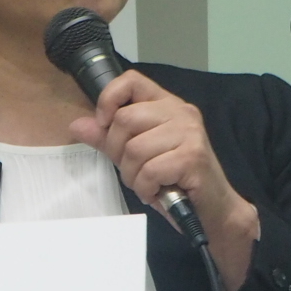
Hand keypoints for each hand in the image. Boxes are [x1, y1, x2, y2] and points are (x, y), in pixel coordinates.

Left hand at [70, 70, 260, 290]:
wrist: (212, 209)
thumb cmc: (174, 180)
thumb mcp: (137, 156)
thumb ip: (109, 138)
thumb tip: (77, 125)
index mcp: (167, 104)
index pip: (131, 80)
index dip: (109, 98)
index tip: (104, 124)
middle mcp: (181, 112)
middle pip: (125, 119)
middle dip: (118, 152)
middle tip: (134, 170)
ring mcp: (189, 132)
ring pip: (134, 149)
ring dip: (133, 176)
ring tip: (148, 184)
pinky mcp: (193, 156)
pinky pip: (149, 170)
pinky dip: (146, 188)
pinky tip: (157, 192)